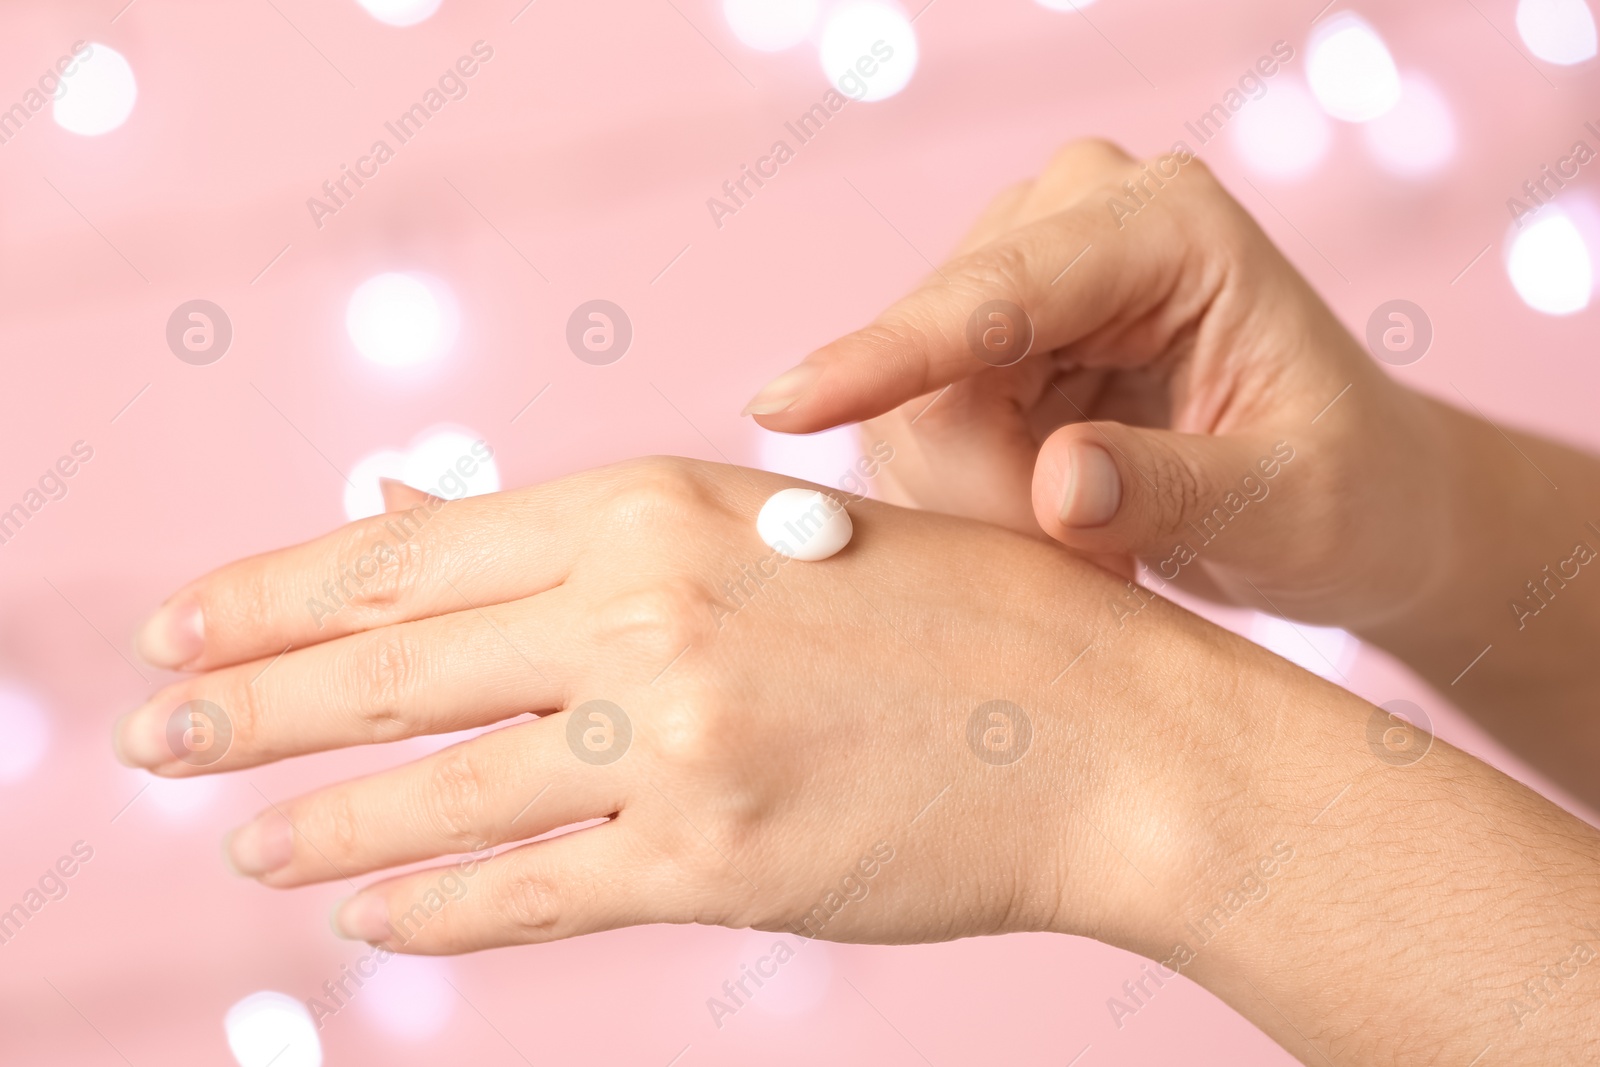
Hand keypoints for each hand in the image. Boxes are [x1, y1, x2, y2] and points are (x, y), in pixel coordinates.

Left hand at [112, 458, 1599, 1064]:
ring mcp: (676, 744)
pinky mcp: (715, 864)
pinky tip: (371, 917)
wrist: (1106, 729)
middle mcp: (648, 614)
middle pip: (395, 665)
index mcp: (658, 504)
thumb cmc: (952, 614)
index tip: (187, 624)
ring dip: (322, 821)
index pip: (413, 552)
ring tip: (243, 836)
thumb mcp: (770, 526)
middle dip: (253, 704)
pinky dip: (436, 908)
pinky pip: (531, 890)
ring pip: (442, 790)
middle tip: (156, 730)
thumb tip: (431, 537)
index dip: (278, 593)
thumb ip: (599, 537)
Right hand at [743, 139, 1455, 631]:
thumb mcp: (1291, 504)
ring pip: (908, 405)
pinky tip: (1050, 533)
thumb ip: (1175, 490)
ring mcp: (1020, 275)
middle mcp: (1076, 222)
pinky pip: (915, 432)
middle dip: (976, 495)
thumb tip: (1053, 488)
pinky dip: (965, 506)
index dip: (889, 355)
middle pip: (934, 364)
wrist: (1353, 499)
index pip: (996, 296)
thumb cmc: (1348, 490)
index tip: (788, 407)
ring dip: (971, 509)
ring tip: (1092, 560)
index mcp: (1164, 227)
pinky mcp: (988, 339)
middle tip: (1084, 584)